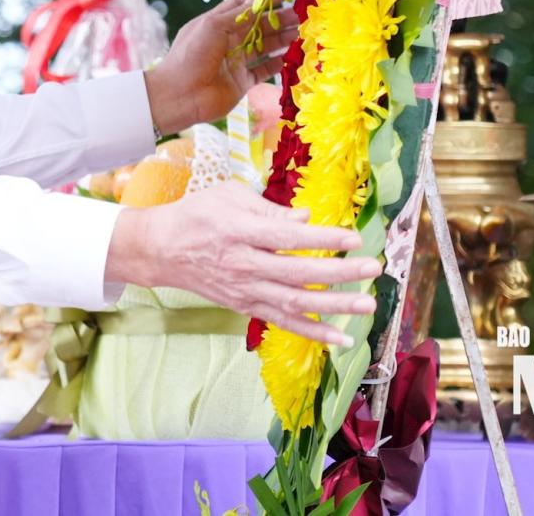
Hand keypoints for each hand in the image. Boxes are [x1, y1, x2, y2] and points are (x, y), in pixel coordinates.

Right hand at [104, 182, 379, 347]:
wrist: (161, 250)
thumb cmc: (196, 214)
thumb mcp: (228, 196)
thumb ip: (268, 208)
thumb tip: (306, 218)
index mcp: (239, 231)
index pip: (287, 237)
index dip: (321, 239)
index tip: (353, 238)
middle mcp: (244, 264)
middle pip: (297, 273)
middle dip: (339, 273)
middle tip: (373, 269)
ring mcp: (245, 290)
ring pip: (294, 303)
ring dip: (334, 306)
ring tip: (366, 304)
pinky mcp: (245, 306)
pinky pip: (283, 322)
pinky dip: (313, 332)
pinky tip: (342, 337)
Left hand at [143, 0, 303, 135]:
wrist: (178, 96)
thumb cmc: (190, 55)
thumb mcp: (212, 26)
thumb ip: (239, 14)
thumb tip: (261, 0)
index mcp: (218, 23)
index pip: (246, 7)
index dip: (266, 0)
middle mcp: (228, 41)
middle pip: (260, 26)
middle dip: (281, 20)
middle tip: (304, 15)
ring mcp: (236, 62)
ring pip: (265, 47)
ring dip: (284, 40)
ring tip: (304, 33)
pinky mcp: (242, 82)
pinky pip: (264, 70)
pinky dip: (280, 63)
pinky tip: (295, 56)